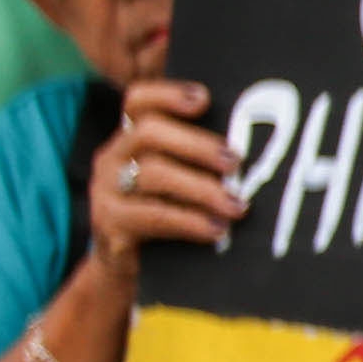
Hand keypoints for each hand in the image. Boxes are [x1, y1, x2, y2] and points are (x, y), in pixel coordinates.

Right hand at [89, 79, 242, 272]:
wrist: (129, 267)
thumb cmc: (167, 215)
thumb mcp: (179, 182)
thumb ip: (201, 160)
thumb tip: (257, 150)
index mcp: (131, 138)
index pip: (138, 101)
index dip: (168, 94)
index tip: (205, 99)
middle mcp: (113, 156)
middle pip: (148, 133)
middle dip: (197, 145)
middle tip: (235, 162)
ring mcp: (105, 189)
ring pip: (152, 174)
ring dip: (201, 189)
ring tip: (238, 206)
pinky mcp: (109, 223)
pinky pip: (151, 216)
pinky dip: (188, 221)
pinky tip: (216, 230)